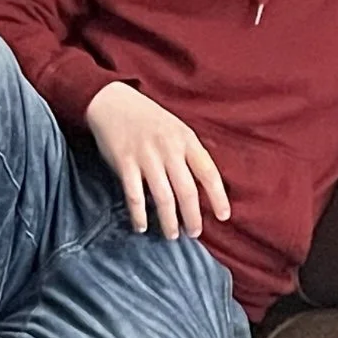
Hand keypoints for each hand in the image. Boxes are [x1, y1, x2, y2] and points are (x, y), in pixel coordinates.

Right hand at [85, 82, 230, 238]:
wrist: (113, 102)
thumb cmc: (149, 119)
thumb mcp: (176, 128)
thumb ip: (189, 152)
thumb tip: (203, 186)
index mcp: (186, 139)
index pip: (208, 172)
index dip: (218, 196)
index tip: (223, 216)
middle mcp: (168, 148)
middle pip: (187, 190)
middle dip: (193, 217)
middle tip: (194, 233)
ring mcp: (146, 156)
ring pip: (163, 197)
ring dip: (169, 221)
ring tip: (172, 235)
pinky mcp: (125, 162)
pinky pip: (135, 195)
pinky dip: (139, 215)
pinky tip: (142, 226)